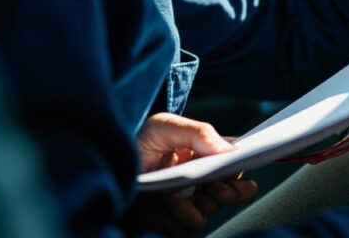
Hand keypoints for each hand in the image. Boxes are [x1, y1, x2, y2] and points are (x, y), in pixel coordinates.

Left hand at [131, 113, 257, 236]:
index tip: (240, 166)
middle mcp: (201, 179)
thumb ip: (200, 133)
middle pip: (237, 191)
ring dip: (205, 202)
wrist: (103, 157)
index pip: (238, 163)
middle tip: (220, 186)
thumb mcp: (165, 126)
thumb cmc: (136, 139)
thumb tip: (231, 152)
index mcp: (206, 154)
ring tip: (185, 193)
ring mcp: (188, 200)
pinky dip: (183, 214)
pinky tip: (168, 202)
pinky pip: (191, 223)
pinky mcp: (171, 218)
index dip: (245, 166)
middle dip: (236, 191)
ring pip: (214, 210)